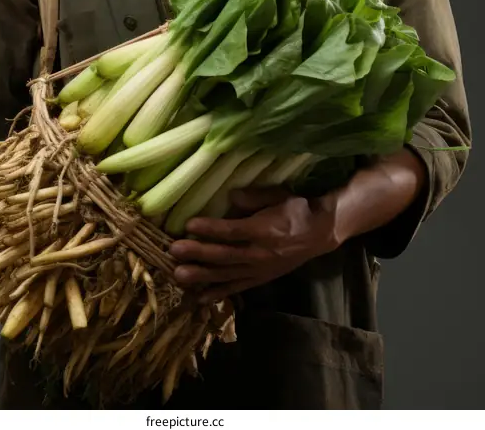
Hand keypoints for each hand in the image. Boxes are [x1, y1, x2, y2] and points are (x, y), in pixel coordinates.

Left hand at [170, 186, 339, 302]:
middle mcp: (259, 253)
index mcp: (263, 230)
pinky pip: (236, 288)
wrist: (320, 233)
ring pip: (226, 275)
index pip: (232, 231)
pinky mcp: (260, 279)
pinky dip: (218, 294)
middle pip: (224, 255)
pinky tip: (200, 298)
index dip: (210, 229)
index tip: (188, 225)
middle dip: (197, 254)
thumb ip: (254, 197)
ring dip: (201, 276)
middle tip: (173, 251)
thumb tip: (230, 196)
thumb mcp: (279, 195)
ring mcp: (259, 269)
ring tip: (179, 276)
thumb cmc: (297, 209)